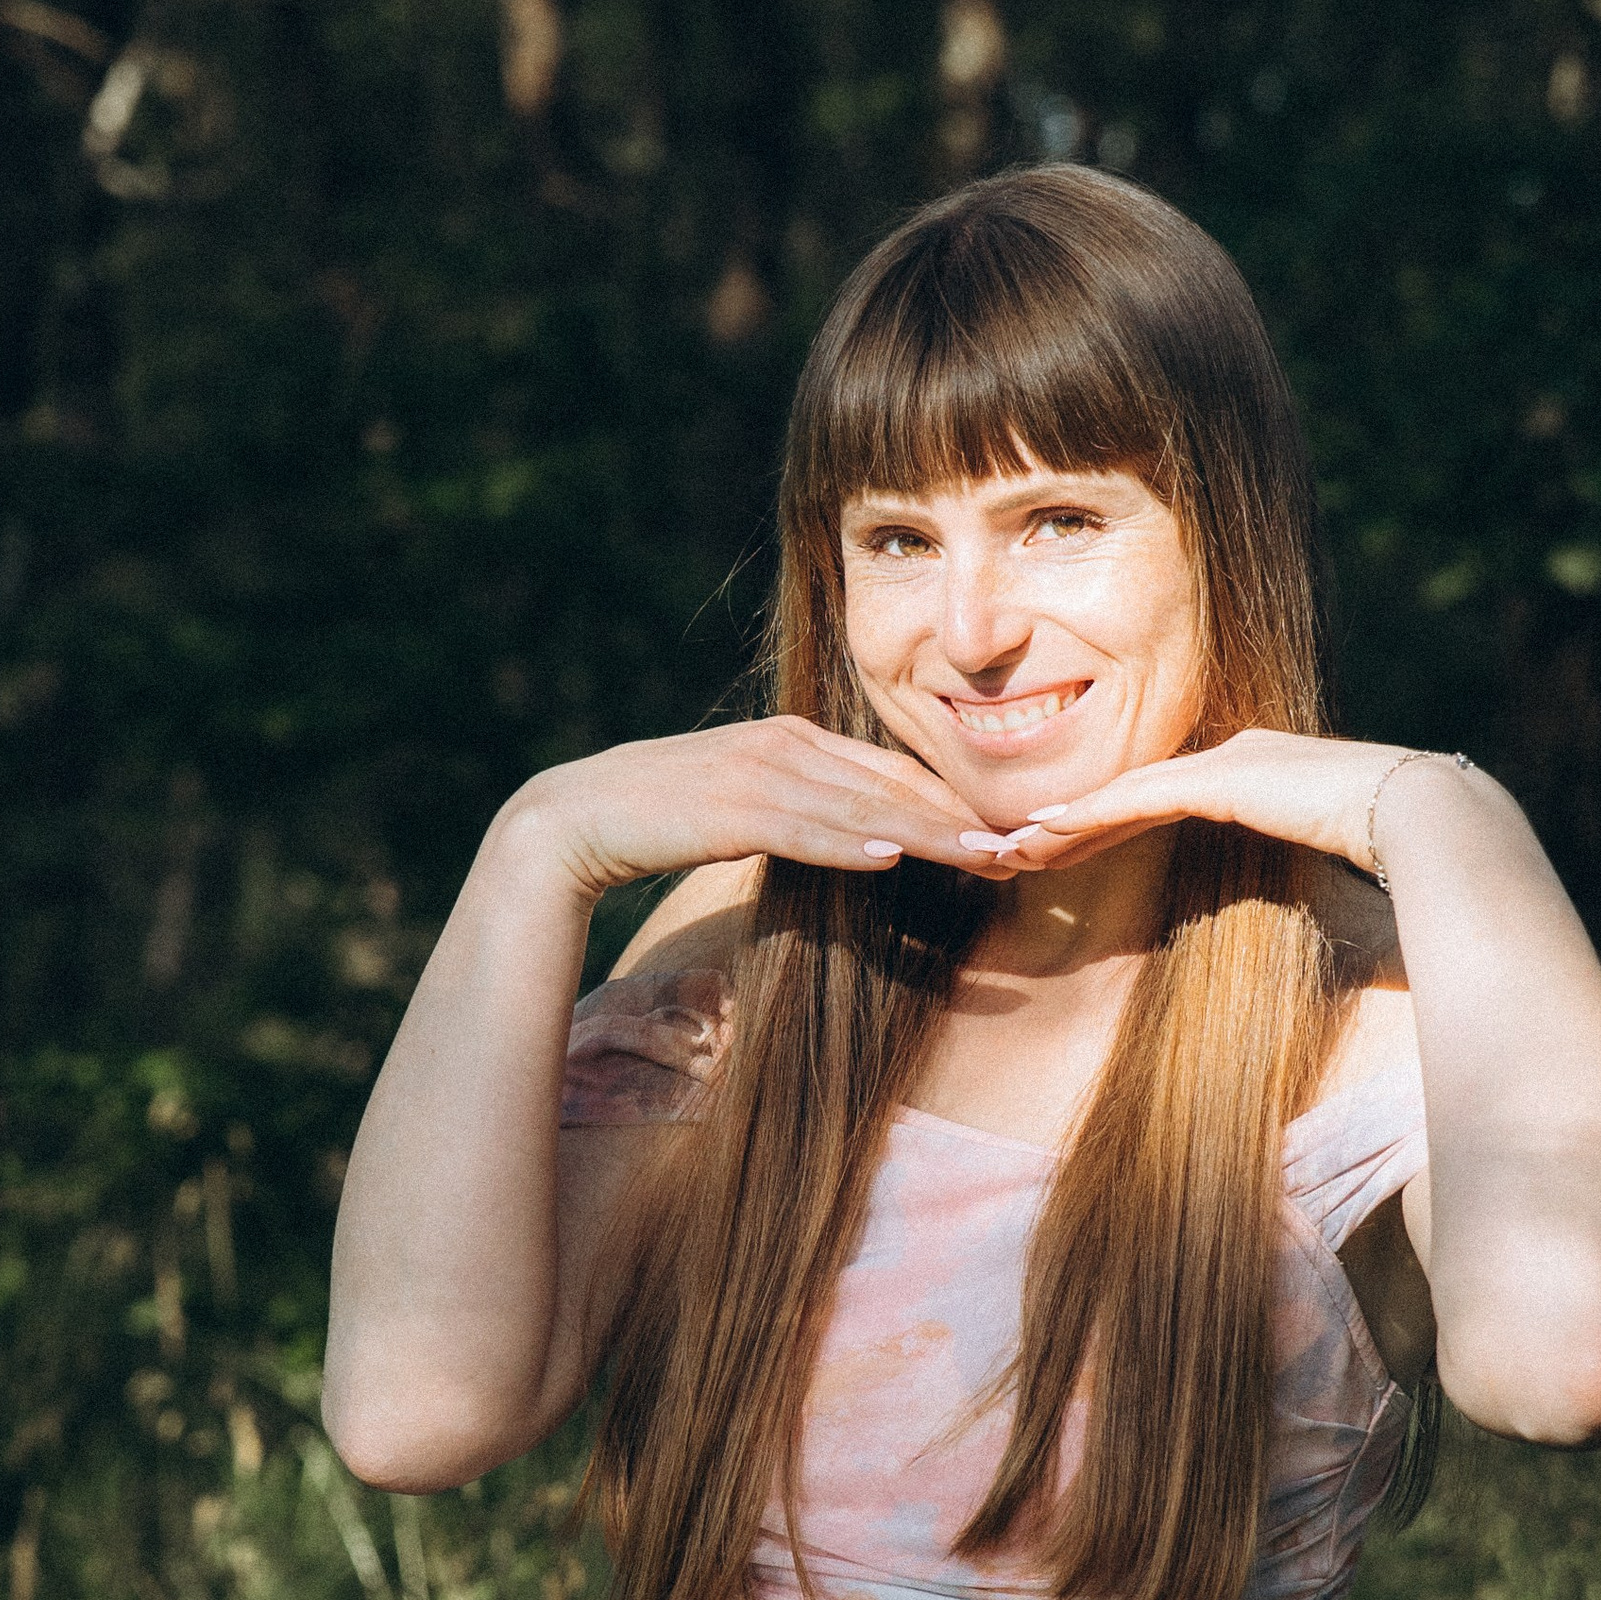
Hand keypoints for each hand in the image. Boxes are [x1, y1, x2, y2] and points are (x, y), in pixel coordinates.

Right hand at [509, 716, 996, 900]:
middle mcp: (785, 746)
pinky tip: (893, 857)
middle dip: (961, 820)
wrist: (576, 817)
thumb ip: (805, 809)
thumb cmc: (664, 817)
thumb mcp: (748, 806)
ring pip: (862, 807)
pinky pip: (803, 829)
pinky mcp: (728, 809)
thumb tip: (866, 836)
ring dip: (929, 836)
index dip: (954, 802)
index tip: (1007, 834)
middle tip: (1024, 850)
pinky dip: (850, 843)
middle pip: (892, 785)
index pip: (892, 772)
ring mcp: (757, 773)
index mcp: (794, 740)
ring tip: (985, 859)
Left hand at [955, 727, 1404, 874]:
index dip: (1107, 826)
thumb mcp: (1336, 882)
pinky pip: (1139, 798)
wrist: (1438, 824)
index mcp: (1264, 778)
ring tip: (1003, 847)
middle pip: (1133, 794)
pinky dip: (1087, 815)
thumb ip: (1302, 891)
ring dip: (1062, 825)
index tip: (1056, 853)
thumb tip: (1304, 937)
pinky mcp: (1227, 776)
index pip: (1164, 802)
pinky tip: (1041, 832)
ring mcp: (1233, 761)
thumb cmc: (1403, 868)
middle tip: (1006, 849)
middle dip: (1068, 825)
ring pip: (1125, 794)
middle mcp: (1240, 757)